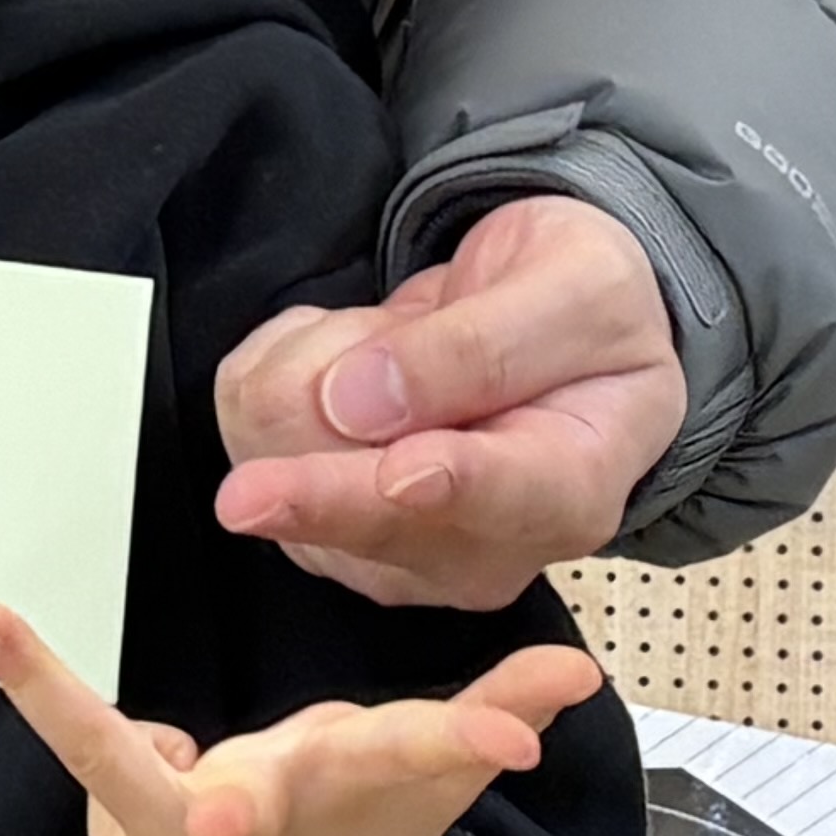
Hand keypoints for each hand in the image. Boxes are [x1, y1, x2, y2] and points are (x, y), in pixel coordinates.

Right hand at [0, 603, 604, 835]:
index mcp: (172, 828)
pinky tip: (567, 677)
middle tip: (231, 813)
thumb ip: (139, 781)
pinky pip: (467, 750)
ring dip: (452, 740)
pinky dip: (517, 706)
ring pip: (395, 763)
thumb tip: (179, 757)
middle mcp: (264, 821)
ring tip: (515, 727)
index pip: (87, 744)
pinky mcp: (419, 807)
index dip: (36, 684)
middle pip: (272, 781)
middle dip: (260, 792)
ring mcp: (351, 818)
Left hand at [210, 193, 686, 610]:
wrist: (559, 337)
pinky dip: (286, 364)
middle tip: (330, 373)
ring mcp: (394, 549)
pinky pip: (247, 419)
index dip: (446, 485)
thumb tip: (358, 399)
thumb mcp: (582, 287)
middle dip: (323, 425)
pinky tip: (351, 364)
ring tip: (389, 341)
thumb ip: (488, 341)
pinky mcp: (322, 527)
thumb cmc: (588, 315)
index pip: (503, 498)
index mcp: (574, 490)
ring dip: (318, 360)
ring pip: (283, 447)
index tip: (399, 474)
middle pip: (363, 510)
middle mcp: (482, 549)